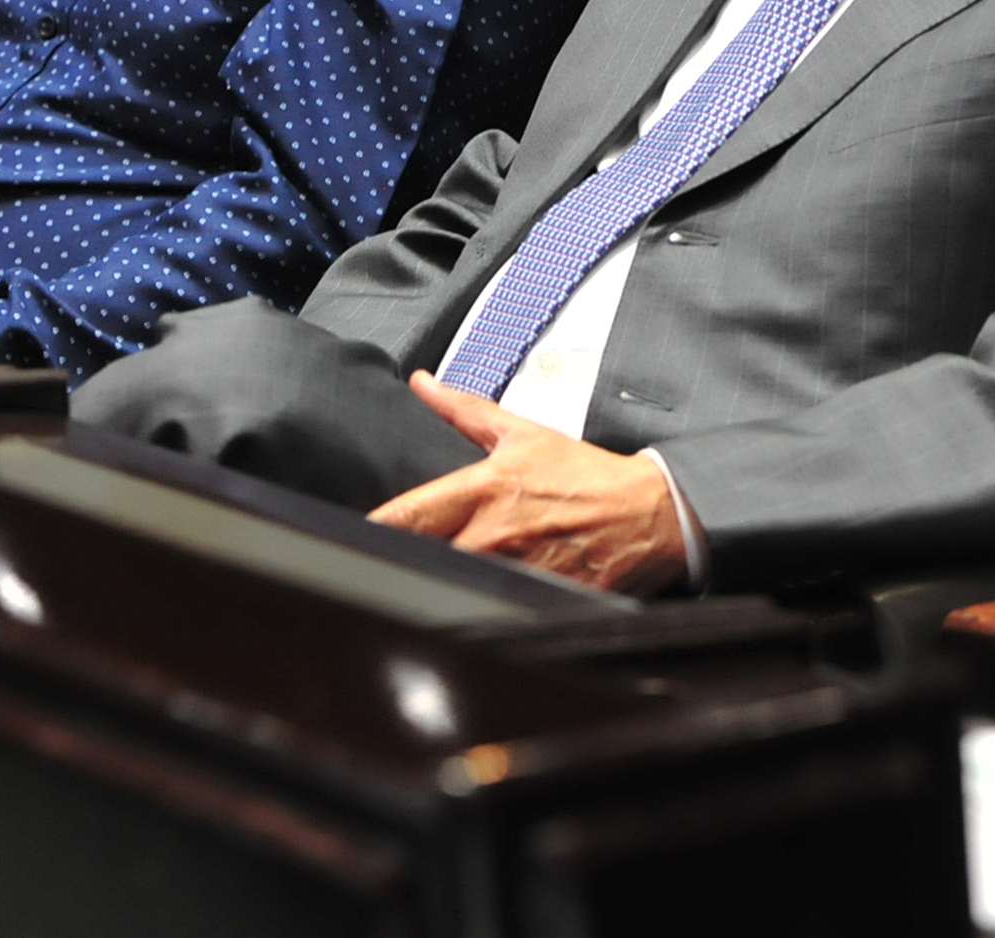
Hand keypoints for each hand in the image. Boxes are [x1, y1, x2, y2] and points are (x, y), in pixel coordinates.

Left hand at [366, 371, 688, 592]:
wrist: (649, 513)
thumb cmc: (586, 476)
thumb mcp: (524, 433)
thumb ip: (464, 410)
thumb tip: (423, 383)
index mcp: (482, 488)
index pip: (405, 515)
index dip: (369, 529)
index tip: (345, 536)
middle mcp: (492, 533)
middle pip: (420, 560)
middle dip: (402, 562)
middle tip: (383, 565)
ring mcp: (514, 571)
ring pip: (452, 589)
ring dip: (441, 586)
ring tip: (426, 590)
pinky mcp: (537, 601)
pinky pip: (492, 611)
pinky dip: (480, 608)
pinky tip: (475, 609)